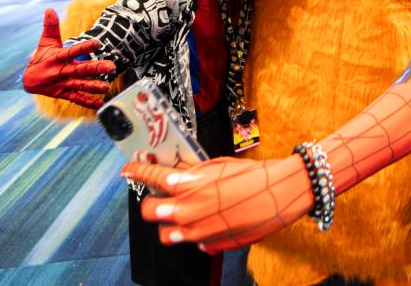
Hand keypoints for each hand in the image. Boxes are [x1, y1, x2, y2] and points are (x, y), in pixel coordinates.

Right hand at [23, 8, 115, 107]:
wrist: (27, 81)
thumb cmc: (40, 58)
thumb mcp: (45, 42)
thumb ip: (50, 27)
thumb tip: (49, 9)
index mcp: (56, 58)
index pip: (72, 51)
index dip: (84, 47)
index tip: (98, 42)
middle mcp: (59, 72)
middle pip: (79, 70)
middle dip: (95, 68)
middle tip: (111, 66)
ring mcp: (61, 84)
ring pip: (79, 85)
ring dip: (93, 86)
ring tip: (107, 86)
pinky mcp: (63, 94)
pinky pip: (76, 98)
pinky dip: (87, 102)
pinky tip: (100, 104)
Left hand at [123, 154, 312, 252]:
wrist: (281, 193)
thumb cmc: (254, 174)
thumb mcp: (219, 165)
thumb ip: (193, 173)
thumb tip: (176, 174)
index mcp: (188, 186)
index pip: (151, 178)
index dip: (136, 172)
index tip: (129, 170)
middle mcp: (188, 211)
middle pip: (148, 212)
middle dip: (150, 204)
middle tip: (158, 198)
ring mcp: (199, 232)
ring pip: (166, 235)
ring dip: (170, 224)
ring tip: (184, 214)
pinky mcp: (213, 244)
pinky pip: (196, 243)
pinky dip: (198, 233)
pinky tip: (212, 221)